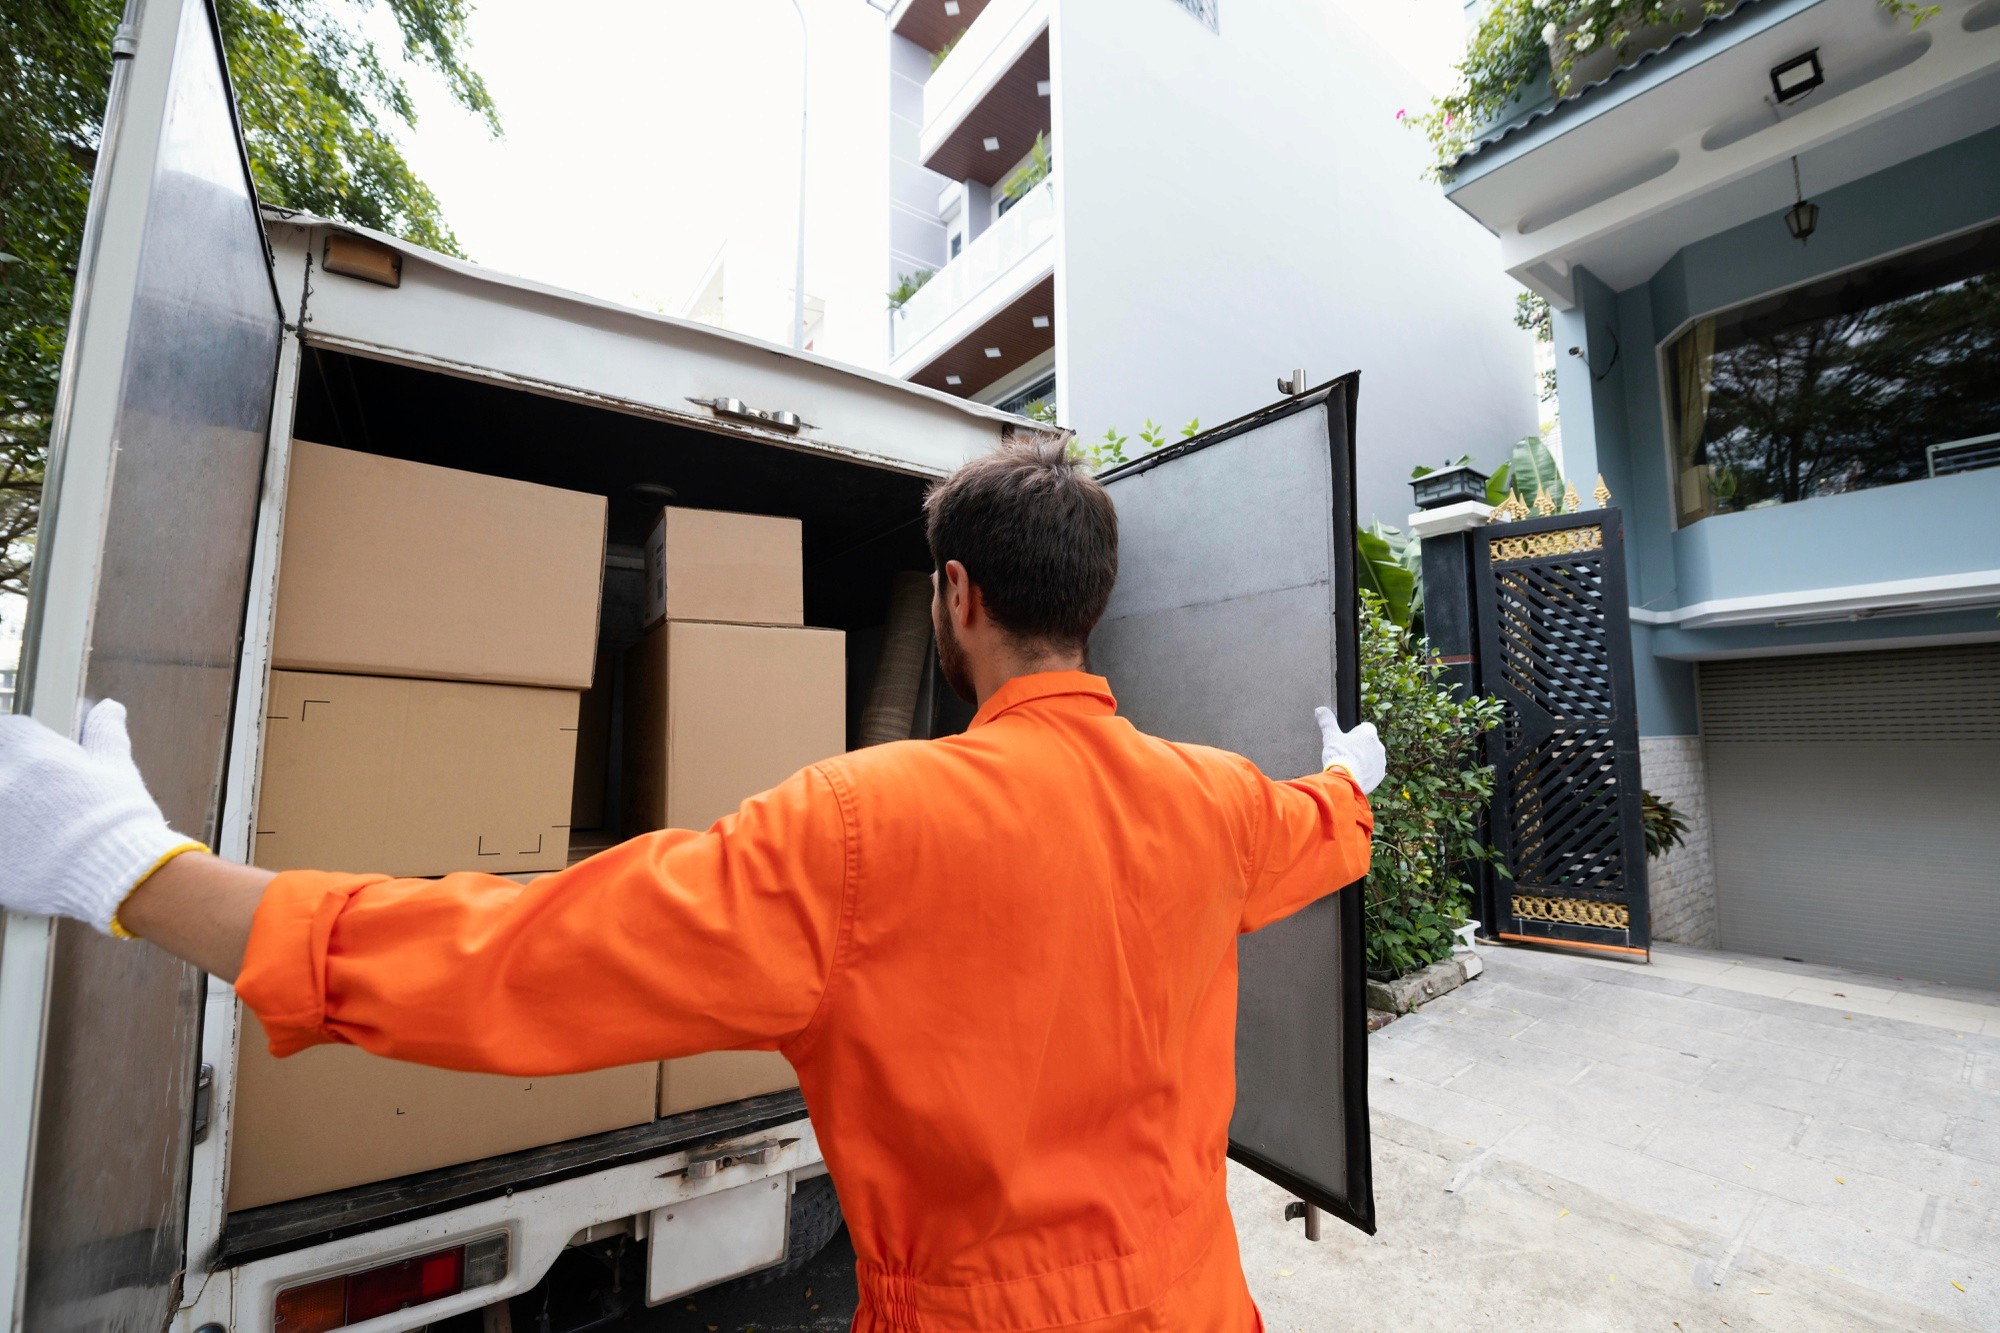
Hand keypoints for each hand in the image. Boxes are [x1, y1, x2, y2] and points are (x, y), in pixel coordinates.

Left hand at [0, 700, 203, 935]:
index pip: (8, 732)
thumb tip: (109, 707)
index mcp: (30, 753)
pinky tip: (28, 853)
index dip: (22, 745)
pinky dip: (6, 845)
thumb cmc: (119, 820)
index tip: (35, 764)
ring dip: (9, 812)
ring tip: (34, 830)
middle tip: (39, 803)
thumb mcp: (116, 767)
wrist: (118, 873)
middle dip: (13, 779)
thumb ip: (104, 732)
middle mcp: (3, 782)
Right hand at [1315, 707, 1385, 794]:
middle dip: (1359, 747)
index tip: (1346, 741)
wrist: (1345, 781)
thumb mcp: (1330, 737)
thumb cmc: (1338, 756)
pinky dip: (1365, 772)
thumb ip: (1327, 722)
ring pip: (1372, 757)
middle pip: (1368, 743)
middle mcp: (1378, 746)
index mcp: (1368, 734)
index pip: (1365, 728)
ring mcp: (1381, 762)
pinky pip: (1373, 770)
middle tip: (1345, 754)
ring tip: (1349, 766)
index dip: (1354, 733)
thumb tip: (1320, 710)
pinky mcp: (1380, 775)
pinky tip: (1354, 775)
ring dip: (1363, 759)